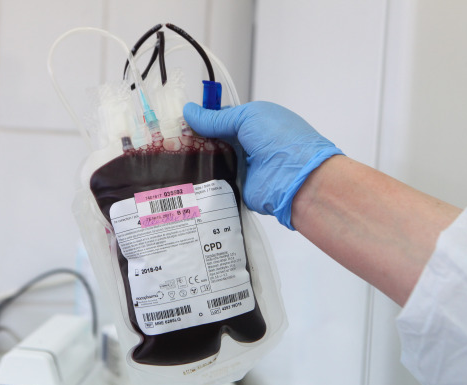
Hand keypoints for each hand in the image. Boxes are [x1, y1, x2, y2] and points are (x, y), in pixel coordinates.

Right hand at [183, 101, 343, 228]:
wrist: (298, 179)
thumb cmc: (279, 139)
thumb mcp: (248, 118)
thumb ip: (217, 118)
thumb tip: (189, 112)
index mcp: (253, 124)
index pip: (221, 120)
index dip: (201, 121)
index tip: (178, 122)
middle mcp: (247, 146)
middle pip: (214, 142)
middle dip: (194, 141)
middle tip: (168, 141)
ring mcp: (242, 169)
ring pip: (212, 163)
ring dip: (195, 161)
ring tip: (168, 158)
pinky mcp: (237, 190)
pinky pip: (216, 185)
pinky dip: (202, 182)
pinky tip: (181, 178)